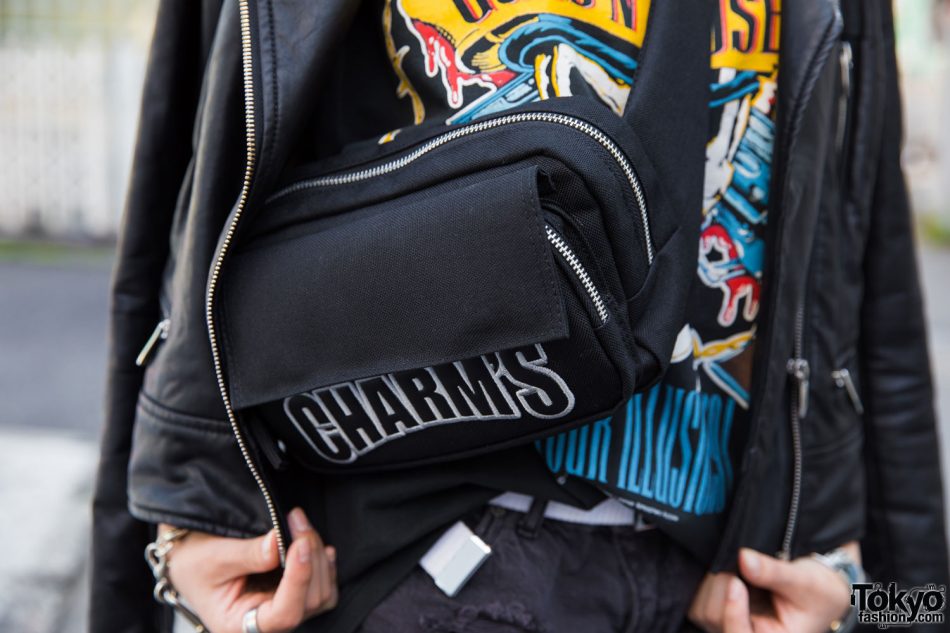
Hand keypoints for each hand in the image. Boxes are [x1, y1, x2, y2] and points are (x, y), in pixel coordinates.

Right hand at [161, 507, 337, 632]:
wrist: (189, 558)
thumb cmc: (192, 562)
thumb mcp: (211, 557)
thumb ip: (247, 554)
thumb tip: (279, 545)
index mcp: (239, 624)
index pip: (283, 614)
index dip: (298, 579)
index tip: (299, 544)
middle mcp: (265, 624)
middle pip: (309, 601)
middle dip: (309, 556)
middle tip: (296, 519)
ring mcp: (282, 611)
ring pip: (321, 593)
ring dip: (317, 555)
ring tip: (300, 524)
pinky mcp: (292, 595)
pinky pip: (323, 587)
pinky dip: (323, 563)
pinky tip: (312, 543)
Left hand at [688, 543, 857, 632]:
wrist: (817, 589)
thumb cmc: (817, 591)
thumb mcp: (804, 581)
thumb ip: (773, 572)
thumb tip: (744, 558)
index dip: (733, 611)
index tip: (736, 582)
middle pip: (715, 617)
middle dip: (724, 586)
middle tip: (743, 564)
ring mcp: (730, 627)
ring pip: (703, 609)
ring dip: (715, 582)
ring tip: (739, 570)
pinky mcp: (719, 615)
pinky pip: (699, 601)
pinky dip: (708, 583)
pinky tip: (728, 573)